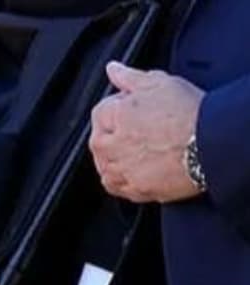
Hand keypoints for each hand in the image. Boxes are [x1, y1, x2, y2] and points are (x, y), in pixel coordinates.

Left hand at [90, 63, 205, 203]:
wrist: (210, 146)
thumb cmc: (188, 114)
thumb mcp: (160, 82)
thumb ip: (130, 77)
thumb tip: (113, 69)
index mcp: (113, 117)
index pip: (101, 111)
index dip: (120, 106)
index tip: (138, 108)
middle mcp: (111, 147)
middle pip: (99, 140)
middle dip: (116, 132)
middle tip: (144, 128)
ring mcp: (120, 171)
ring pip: (105, 165)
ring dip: (117, 156)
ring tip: (144, 148)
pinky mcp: (132, 190)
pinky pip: (116, 186)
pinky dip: (123, 178)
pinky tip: (139, 168)